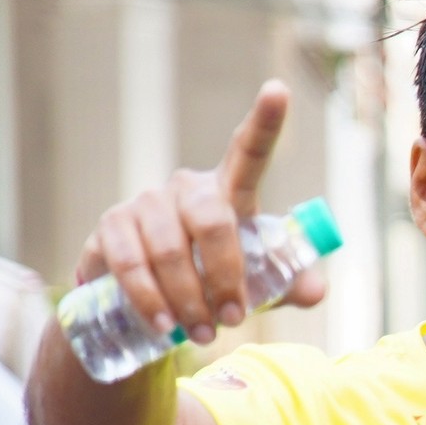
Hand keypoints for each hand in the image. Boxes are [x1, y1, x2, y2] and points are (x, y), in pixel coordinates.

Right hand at [73, 82, 319, 350]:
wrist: (152, 300)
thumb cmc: (217, 280)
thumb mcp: (260, 285)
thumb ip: (290, 284)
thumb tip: (315, 290)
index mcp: (229, 192)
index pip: (249, 151)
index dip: (265, 121)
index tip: (279, 90)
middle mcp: (186, 188)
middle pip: (210, 221)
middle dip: (225, 276)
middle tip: (233, 319)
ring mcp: (144, 203)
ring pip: (168, 250)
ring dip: (188, 299)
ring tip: (202, 334)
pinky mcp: (110, 227)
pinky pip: (129, 264)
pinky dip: (150, 300)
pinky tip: (164, 326)